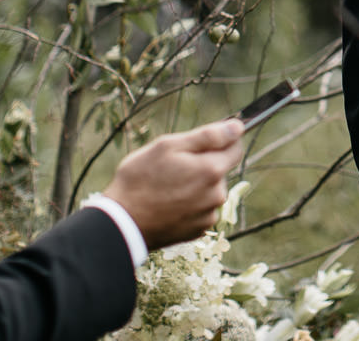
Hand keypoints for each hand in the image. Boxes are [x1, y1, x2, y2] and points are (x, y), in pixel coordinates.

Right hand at [102, 118, 244, 249]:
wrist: (122, 224)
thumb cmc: (140, 180)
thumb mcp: (168, 146)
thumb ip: (207, 135)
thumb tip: (237, 127)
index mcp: (212, 170)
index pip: (236, 147)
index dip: (222, 140)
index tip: (203, 141)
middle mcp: (217, 195)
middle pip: (220, 170)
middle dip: (202, 163)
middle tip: (172, 166)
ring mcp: (208, 215)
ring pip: (210, 190)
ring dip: (196, 185)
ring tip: (166, 187)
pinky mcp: (198, 231)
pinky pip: (201, 209)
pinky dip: (190, 204)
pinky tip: (168, 204)